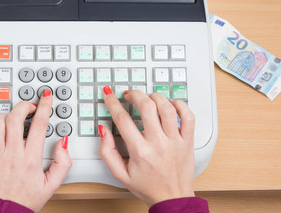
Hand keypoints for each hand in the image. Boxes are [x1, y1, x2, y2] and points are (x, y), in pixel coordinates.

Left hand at [0, 90, 71, 211]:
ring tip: (10, 119)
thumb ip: (63, 162)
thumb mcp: (53, 184)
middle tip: (28, 106)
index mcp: (30, 159)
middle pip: (15, 120)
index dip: (44, 107)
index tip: (46, 98)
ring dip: (3, 118)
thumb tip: (63, 143)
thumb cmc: (27, 198)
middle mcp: (12, 155)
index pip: (39, 125)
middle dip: (23, 106)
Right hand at [98, 87, 194, 206]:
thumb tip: (104, 130)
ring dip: (155, 97)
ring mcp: (175, 141)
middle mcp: (158, 143)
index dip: (112, 102)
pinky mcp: (187, 141)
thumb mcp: (119, 174)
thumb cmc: (147, 186)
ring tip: (149, 98)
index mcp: (140, 151)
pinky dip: (180, 105)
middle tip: (129, 94)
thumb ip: (107, 152)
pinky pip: (188, 116)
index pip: (122, 119)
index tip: (109, 95)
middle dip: (135, 94)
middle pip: (147, 106)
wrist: (172, 199)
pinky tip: (171, 105)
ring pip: (167, 107)